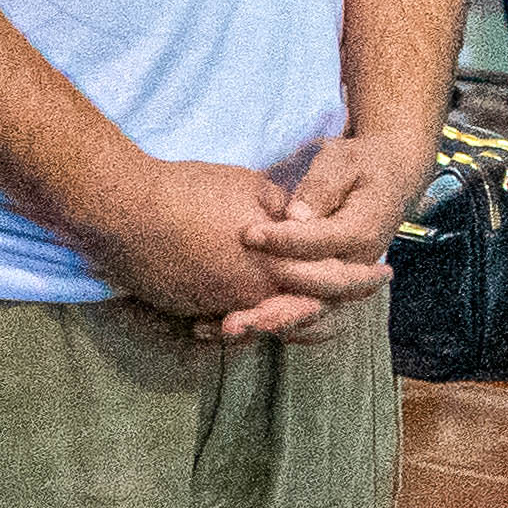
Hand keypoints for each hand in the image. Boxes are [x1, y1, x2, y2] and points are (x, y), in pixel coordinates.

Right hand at [79, 152, 341, 333]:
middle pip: (306, 309)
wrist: (122, 211)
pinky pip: (230, 318)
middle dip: (337, 302)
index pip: (333, 279)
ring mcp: (217, 306)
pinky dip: (250, 313)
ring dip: (292, 312)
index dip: (362, 279)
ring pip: (267, 318)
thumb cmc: (190, 190)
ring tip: (316, 307)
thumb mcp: (252, 189)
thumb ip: (285, 211)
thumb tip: (302, 220)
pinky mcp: (189, 310)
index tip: (385, 275)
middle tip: (359, 294)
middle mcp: (251, 295)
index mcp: (276, 263)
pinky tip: (259, 308)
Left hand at [220, 130, 418, 343]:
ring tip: (229, 329)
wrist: (382, 182)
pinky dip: (275, 330)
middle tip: (233, 313)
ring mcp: (348, 283)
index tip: (247, 234)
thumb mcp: (342, 161)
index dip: (285, 241)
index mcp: (365, 231)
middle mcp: (359, 265)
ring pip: (314, 315)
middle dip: (275, 303)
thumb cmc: (356, 167)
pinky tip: (236, 330)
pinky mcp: (331, 292)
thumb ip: (321, 187)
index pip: (323, 242)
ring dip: (272, 325)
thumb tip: (296, 216)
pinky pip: (309, 322)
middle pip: (320, 292)